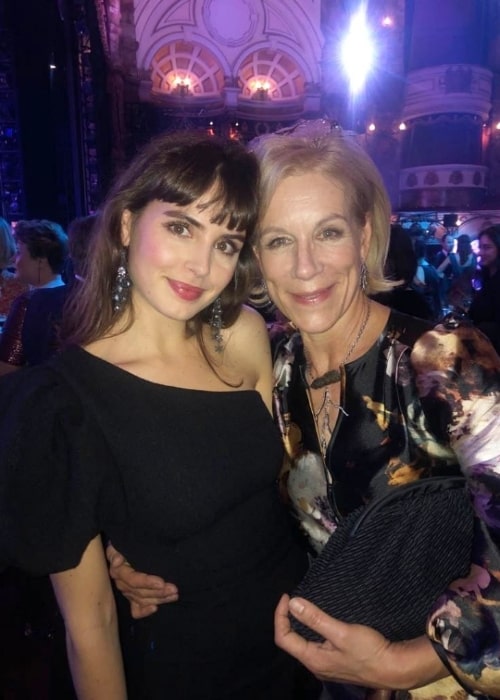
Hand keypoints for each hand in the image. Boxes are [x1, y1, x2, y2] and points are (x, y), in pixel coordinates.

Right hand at [106, 543, 178, 618]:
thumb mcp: (118, 547)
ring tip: (174, 595)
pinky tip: (156, 608)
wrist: (123, 553)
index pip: (134, 580)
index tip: (162, 582)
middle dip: (159, 592)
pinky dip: (145, 611)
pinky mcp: (131, 599)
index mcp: (119, 572)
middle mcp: (122, 584)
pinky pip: (135, 611)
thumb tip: (117, 561)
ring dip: (159, 599)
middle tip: (174, 589)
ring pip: (143, 600)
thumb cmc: (125, 547)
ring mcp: (127, 593)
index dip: (147, 582)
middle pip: (141, 592)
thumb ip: (115, 553)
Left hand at [274, 595, 446, 689]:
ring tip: (302, 606)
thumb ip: (315, 618)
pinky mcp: (335, 662)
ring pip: (303, 644)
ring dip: (299, 625)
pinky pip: (314, 645)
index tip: (287, 596)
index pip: (284, 638)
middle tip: (292, 599)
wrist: (394, 668)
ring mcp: (326, 666)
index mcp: (313, 659)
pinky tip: (318, 621)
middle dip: (287, 620)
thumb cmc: (369, 651)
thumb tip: (292, 603)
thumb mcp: (341, 632)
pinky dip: (310, 630)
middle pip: (291, 642)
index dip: (280, 616)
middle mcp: (316, 665)